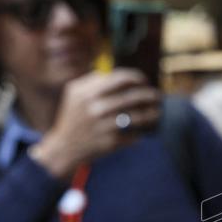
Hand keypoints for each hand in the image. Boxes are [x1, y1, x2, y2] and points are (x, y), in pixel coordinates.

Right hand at [30, 69, 161, 178]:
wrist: (63, 147)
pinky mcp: (110, 143)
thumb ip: (95, 80)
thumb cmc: (74, 116)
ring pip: (138, 117)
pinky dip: (140, 133)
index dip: (137, 78)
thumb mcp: (75, 93)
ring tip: (158, 112)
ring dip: (152, 113)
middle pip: (133, 97)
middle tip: (158, 96)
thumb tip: (121, 74)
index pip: (120, 79)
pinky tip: (143, 131)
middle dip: (150, 95)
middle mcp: (95, 108)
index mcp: (87, 93)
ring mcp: (103, 126)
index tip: (145, 81)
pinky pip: (134, 135)